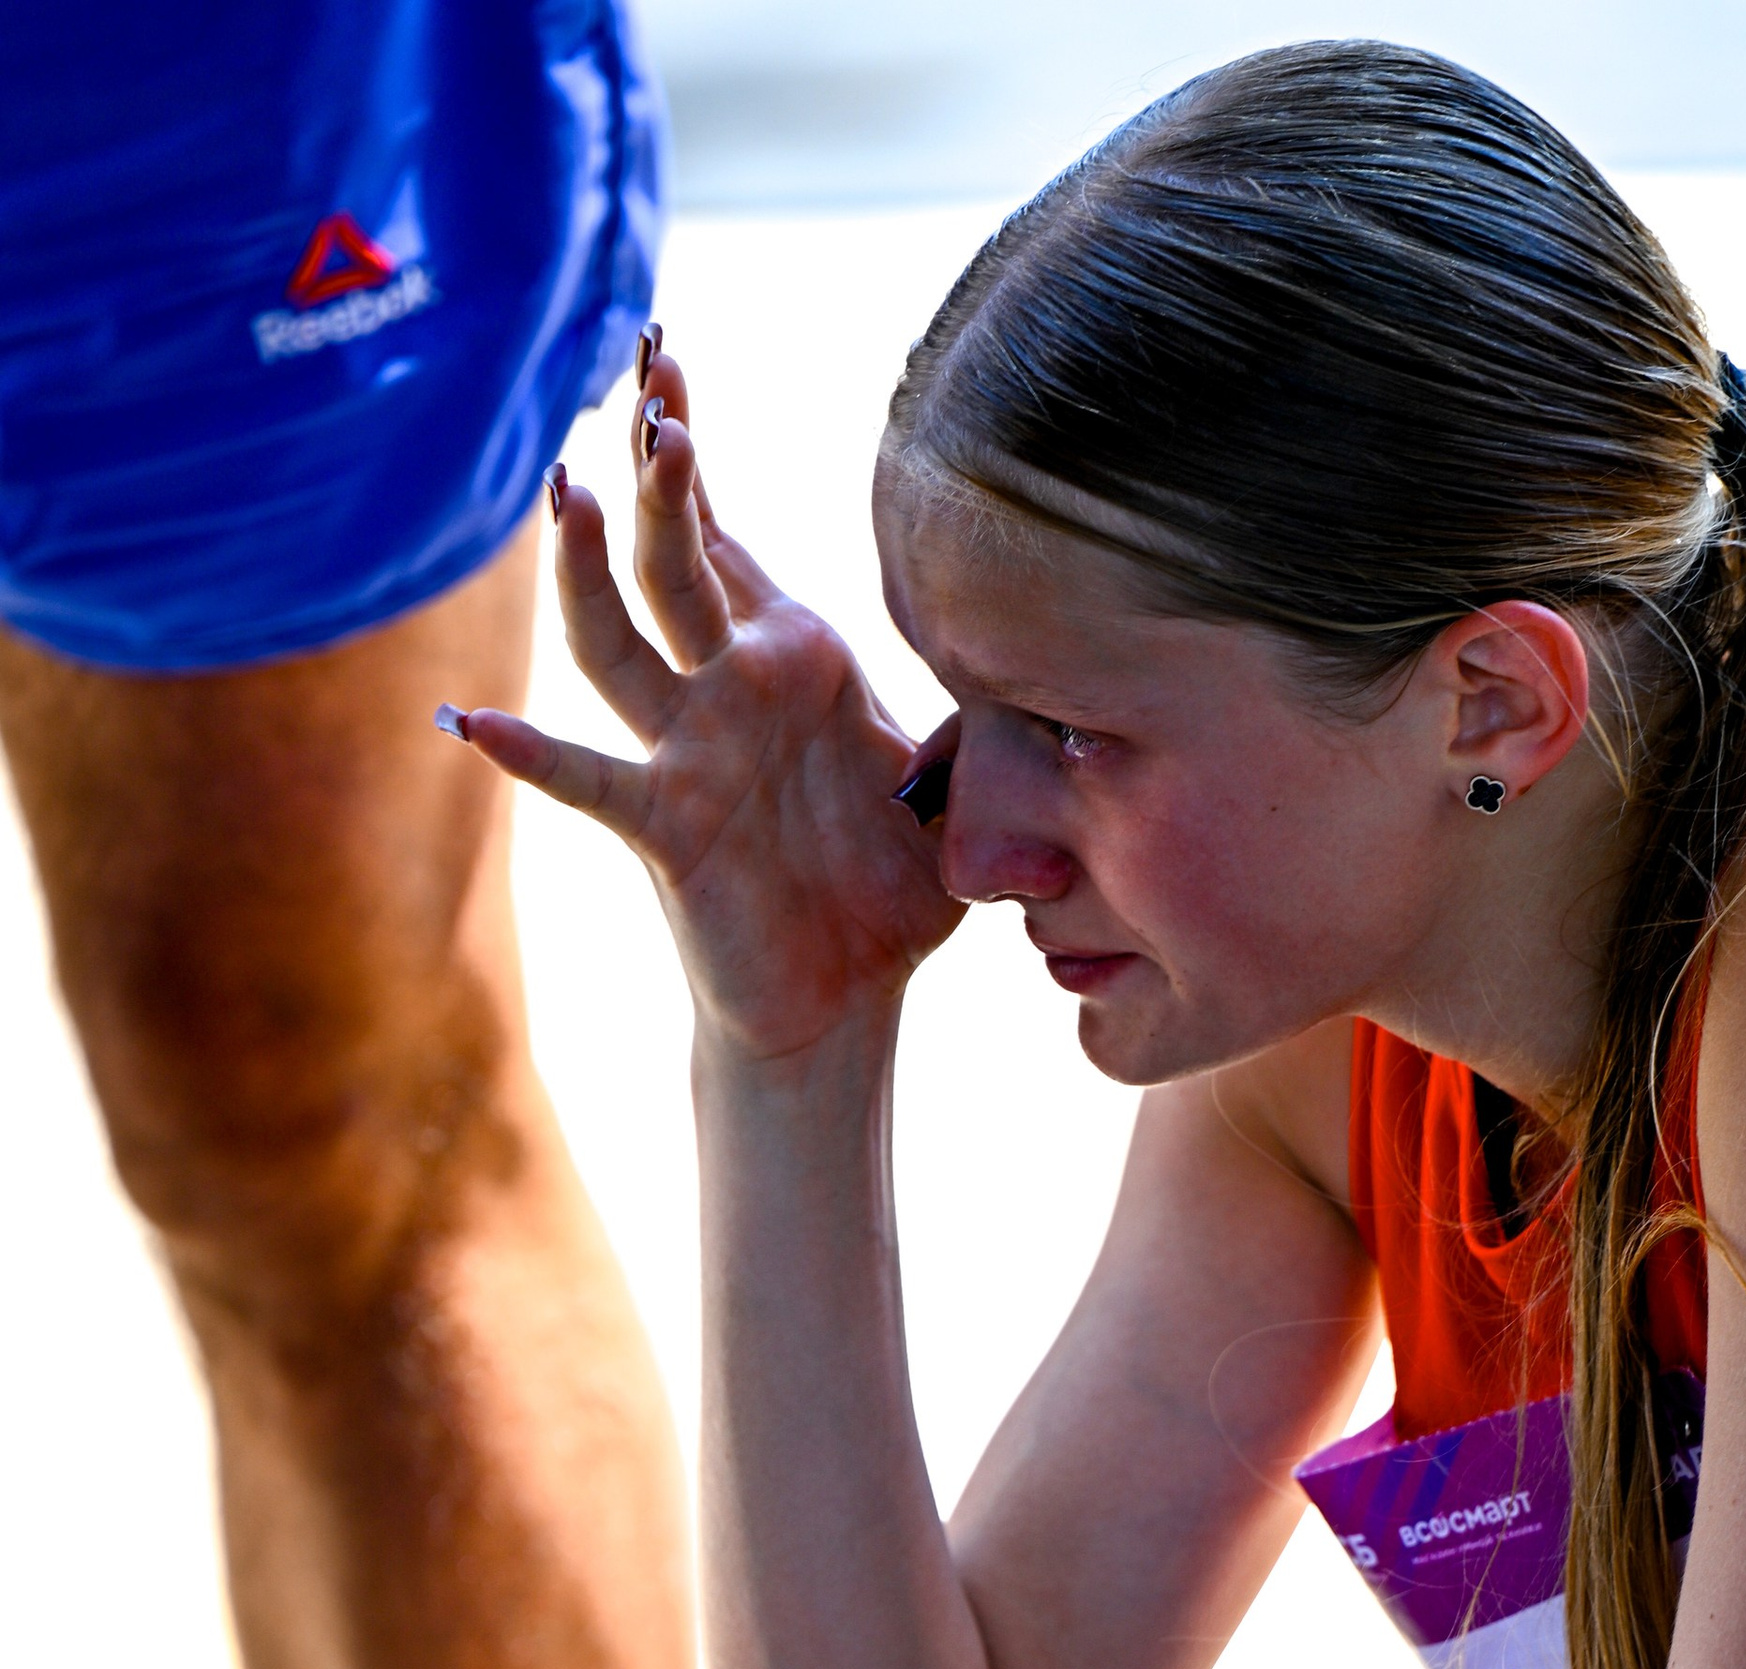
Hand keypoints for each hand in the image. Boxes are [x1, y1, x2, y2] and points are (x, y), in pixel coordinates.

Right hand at [446, 346, 963, 1055]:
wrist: (847, 1000)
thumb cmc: (889, 894)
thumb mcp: (954, 790)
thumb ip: (979, 719)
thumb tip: (1035, 664)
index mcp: (792, 660)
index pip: (728, 538)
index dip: (689, 452)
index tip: (660, 355)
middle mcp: (726, 692)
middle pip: (674, 561)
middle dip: (659, 480)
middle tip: (646, 394)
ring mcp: (686, 753)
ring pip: (618, 643)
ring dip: (591, 572)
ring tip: (568, 495)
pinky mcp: (665, 825)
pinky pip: (590, 781)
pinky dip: (532, 754)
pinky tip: (474, 722)